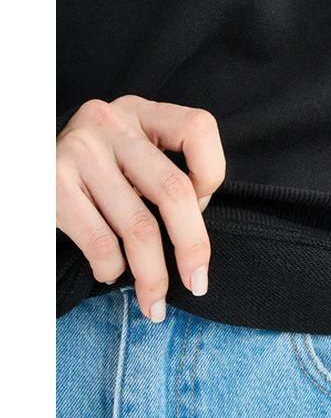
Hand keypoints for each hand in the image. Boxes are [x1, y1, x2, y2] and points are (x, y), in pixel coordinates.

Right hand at [56, 96, 226, 321]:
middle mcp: (112, 123)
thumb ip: (170, 177)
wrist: (31, 169)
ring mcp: (80, 151)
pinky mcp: (53, 183)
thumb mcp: (137, 155)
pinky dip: (112, 269)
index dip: (212, 174)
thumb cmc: (102, 172)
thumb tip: (193, 239)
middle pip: (174, 190)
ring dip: (153, 277)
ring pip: (139, 227)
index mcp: (143, 113)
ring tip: (156, 304)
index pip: (199, 129)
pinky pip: (101, 242)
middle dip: (192, 247)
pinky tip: (112, 273)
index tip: (203, 207)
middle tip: (198, 284)